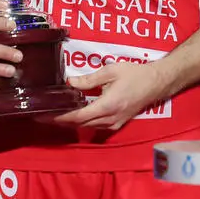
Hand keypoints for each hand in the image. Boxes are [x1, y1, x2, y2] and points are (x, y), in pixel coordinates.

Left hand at [42, 59, 169, 130]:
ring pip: (87, 127)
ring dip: (71, 122)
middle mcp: (110, 119)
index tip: (44, 114)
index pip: (77, 117)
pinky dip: (83, 122)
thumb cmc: (135, 74)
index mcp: (107, 105)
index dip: (59, 117)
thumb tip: (69, 83)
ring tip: (55, 114)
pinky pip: (95, 126)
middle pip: (79, 125)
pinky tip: (74, 115)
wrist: (156, 83)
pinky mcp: (117, 124)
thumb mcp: (110, 71)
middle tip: (43, 114)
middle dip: (60, 121)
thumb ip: (88, 79)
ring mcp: (114, 124)